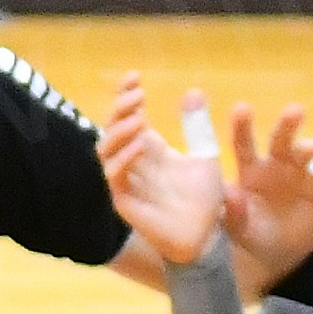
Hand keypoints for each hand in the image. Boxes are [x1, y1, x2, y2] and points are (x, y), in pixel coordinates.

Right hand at [96, 74, 230, 265]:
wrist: (206, 237)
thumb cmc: (203, 200)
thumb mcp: (205, 155)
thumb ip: (197, 127)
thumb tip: (193, 90)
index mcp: (148, 148)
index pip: (128, 116)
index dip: (125, 95)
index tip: (135, 76)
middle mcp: (132, 162)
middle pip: (112, 129)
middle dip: (120, 108)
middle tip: (137, 94)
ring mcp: (125, 182)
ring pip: (106, 151)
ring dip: (119, 132)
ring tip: (139, 117)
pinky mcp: (125, 202)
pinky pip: (115, 177)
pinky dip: (124, 159)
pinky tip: (140, 145)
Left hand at [227, 99, 312, 288]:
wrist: (276, 254)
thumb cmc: (251, 232)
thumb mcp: (236, 227)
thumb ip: (232, 211)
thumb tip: (230, 193)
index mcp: (250, 170)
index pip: (244, 145)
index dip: (243, 126)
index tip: (242, 109)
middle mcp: (277, 166)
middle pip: (282, 141)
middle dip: (288, 125)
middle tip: (295, 111)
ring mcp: (302, 177)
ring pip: (308, 156)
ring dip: (312, 148)